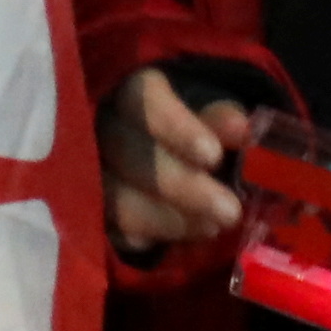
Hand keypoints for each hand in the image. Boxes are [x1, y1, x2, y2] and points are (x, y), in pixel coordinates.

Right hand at [102, 68, 253, 254]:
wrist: (163, 156)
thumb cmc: (190, 127)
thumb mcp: (207, 113)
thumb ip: (220, 119)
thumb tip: (241, 129)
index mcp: (130, 91)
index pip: (142, 100)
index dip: (176, 128)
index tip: (214, 155)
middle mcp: (98, 127)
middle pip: (128, 153)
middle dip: (183, 185)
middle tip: (230, 211)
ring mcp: (89, 172)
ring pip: (117, 198)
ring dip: (169, 218)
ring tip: (214, 227)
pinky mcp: (93, 211)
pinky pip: (112, 230)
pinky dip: (149, 237)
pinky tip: (183, 239)